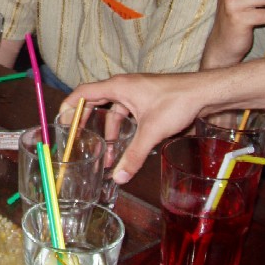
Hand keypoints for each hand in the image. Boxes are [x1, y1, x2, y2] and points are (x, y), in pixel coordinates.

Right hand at [61, 73, 202, 183]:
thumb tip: (119, 177)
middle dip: (86, 122)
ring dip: (110, 131)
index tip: (59, 120)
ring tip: (110, 154)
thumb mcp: (151, 131)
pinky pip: (128, 113)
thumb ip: (134, 155)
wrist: (204, 92)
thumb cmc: (176, 102)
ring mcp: (136, 92)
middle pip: (95, 102)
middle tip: (78, 139)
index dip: (69, 105)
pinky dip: (125, 128)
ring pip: (114, 111)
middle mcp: (123, 86)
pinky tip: (129, 145)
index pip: (83, 93)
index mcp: (117, 87)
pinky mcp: (147, 99)